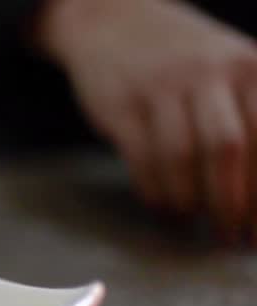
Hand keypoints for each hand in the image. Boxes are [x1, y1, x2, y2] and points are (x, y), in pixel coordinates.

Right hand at [36, 0, 256, 240]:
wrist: (114, 22)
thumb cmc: (185, 62)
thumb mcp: (235, 70)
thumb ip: (255, 118)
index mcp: (252, 67)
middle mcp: (211, 71)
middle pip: (229, 148)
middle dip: (231, 202)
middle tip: (230, 233)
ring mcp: (162, 86)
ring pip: (182, 157)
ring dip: (190, 200)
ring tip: (192, 218)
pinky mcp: (122, 105)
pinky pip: (142, 160)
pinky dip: (155, 191)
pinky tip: (164, 202)